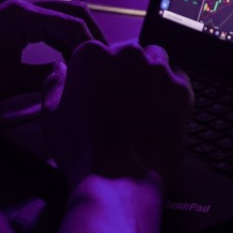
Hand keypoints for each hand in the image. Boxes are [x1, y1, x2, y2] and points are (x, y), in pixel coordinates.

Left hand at [0, 0, 105, 109]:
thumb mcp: (9, 80)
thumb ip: (47, 76)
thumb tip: (75, 77)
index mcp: (23, 15)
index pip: (73, 23)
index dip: (92, 45)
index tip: (102, 66)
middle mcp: (23, 7)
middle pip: (74, 11)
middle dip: (92, 33)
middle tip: (105, 60)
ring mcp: (17, 14)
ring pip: (62, 17)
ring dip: (78, 36)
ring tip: (89, 62)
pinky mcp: (12, 25)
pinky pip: (49, 26)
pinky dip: (63, 40)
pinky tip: (67, 60)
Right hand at [42, 41, 193, 190]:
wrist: (120, 180)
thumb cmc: (83, 151)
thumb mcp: (51, 116)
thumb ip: (54, 84)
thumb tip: (59, 70)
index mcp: (92, 55)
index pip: (95, 53)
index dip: (95, 74)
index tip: (97, 92)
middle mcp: (127, 55)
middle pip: (127, 54)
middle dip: (124, 73)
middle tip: (118, 104)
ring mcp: (157, 71)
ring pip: (155, 60)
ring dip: (149, 75)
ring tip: (141, 104)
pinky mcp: (181, 89)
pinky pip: (178, 79)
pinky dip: (170, 91)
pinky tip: (159, 113)